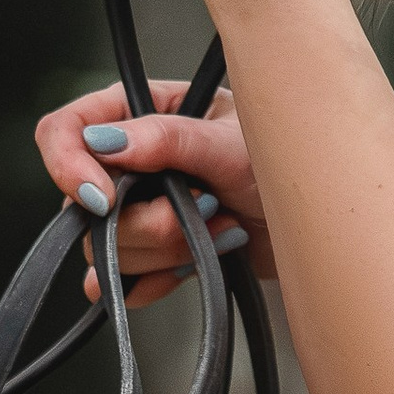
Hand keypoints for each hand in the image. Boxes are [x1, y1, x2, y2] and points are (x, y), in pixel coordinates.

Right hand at [32, 76, 275, 310]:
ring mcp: (145, 209)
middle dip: (143, 222)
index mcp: (147, 111)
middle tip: (199, 212)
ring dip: (165, 250)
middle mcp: (138, 161)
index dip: (70, 165)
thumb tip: (105, 144)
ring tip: (219, 230)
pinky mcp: (158, 254)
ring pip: (106, 248)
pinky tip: (191, 267)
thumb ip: (167, 139)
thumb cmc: (288, 161)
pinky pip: (125, 281)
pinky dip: (156, 282)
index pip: (70, 128)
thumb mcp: (231, 142)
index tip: (102, 199)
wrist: (323, 223)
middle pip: (85, 203)